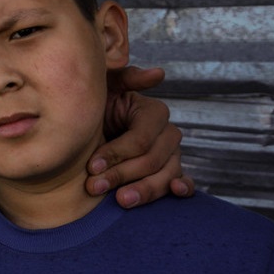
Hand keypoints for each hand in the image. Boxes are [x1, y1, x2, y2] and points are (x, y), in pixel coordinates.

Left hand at [86, 66, 193, 207]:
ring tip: (121, 200)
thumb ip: (128, 77)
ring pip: (166, 175)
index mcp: (154, 112)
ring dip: (144, 190)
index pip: (140, 139)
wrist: (89, 130)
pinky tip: (176, 191)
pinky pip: (184, 181)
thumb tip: (159, 73)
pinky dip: (183, 188)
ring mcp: (172, 155)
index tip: (91, 166)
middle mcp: (168, 133)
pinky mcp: (171, 173)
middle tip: (94, 187)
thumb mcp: (104, 87)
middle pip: (151, 160)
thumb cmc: (95, 107)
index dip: (116, 153)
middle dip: (121, 175)